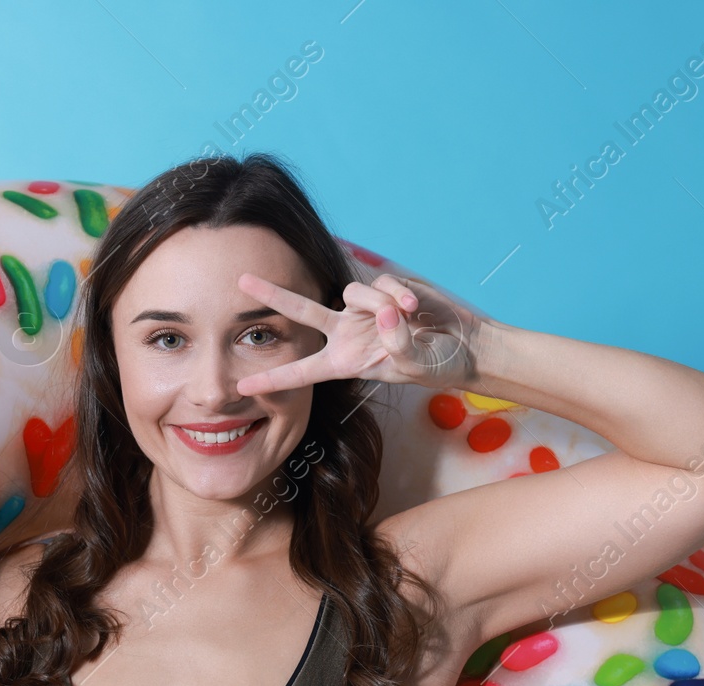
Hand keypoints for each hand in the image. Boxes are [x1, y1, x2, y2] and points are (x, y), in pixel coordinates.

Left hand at [234, 270, 484, 395]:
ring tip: (408, 317)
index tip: (242, 387)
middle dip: (273, 295)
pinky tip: (417, 308)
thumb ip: (398, 345)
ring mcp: (363, 310)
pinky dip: (398, 294)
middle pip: (302, 311)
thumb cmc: (436, 365)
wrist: (462, 344)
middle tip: (241, 281)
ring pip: (352, 292)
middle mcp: (346, 333)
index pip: (302, 371)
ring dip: (379, 303)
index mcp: (344, 362)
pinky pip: (381, 283)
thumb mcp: (415, 366)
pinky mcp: (384, 289)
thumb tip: (383, 314)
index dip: (273, 379)